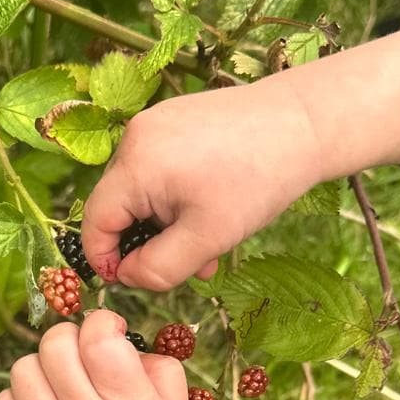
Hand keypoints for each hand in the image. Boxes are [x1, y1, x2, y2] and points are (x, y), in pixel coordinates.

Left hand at [0, 310, 190, 399]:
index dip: (101, 324)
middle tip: (79, 358)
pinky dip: (21, 399)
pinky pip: (4, 399)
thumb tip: (123, 336)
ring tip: (59, 387)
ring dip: (42, 369)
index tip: (106, 334)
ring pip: (23, 367)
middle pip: (56, 345)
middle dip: (68, 340)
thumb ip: (163, 370)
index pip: (100, 340)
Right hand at [80, 77, 320, 289]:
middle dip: (146, 242)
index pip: (94, 221)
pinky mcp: (175, 118)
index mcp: (135, 165)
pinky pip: (159, 166)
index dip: (104, 260)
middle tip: (189, 264)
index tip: (130, 281)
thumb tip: (128, 278)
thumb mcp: (208, 238)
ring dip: (165, 222)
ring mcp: (155, 123)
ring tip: (208, 240)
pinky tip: (211, 205)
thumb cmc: (259, 179)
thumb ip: (160, 268)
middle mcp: (135, 137)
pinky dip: (176, 194)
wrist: (305, 122)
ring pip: (141, 188)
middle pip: (118, 205)